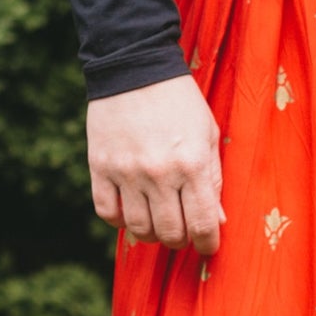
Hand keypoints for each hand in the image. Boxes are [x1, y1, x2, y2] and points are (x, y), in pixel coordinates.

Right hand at [86, 73, 224, 254]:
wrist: (134, 68)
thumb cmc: (180, 103)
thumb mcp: (208, 137)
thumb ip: (214, 180)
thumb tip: (217, 221)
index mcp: (192, 165)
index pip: (203, 225)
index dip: (208, 245)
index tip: (208, 247)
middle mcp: (159, 173)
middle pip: (169, 233)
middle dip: (179, 240)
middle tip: (182, 231)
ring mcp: (126, 172)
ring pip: (138, 229)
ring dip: (151, 233)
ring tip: (157, 220)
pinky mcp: (99, 166)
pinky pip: (106, 212)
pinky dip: (119, 220)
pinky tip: (130, 209)